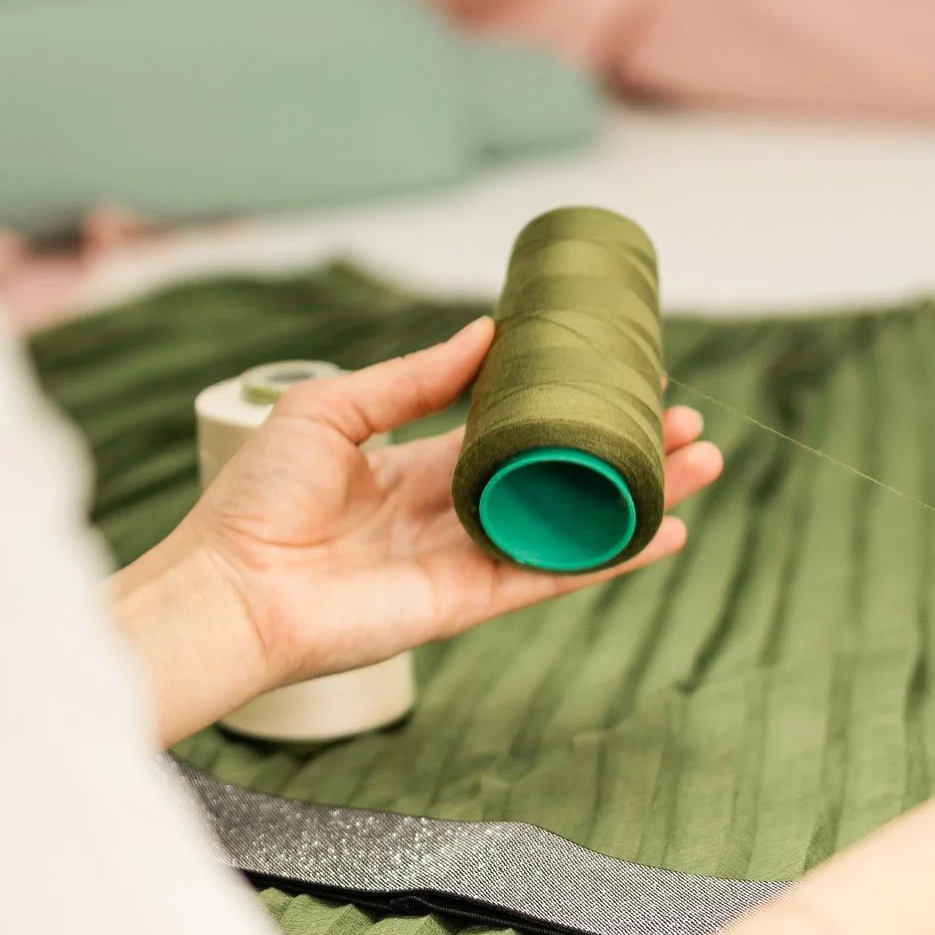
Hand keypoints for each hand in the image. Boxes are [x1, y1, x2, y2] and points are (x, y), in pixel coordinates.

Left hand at [112, 318, 722, 743]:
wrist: (231, 586)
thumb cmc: (257, 498)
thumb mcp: (335, 409)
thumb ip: (415, 379)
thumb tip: (487, 333)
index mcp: (413, 467)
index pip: (509, 432)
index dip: (565, 407)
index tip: (617, 377)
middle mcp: (451, 513)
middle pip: (557, 476)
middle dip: (624, 448)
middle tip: (685, 419)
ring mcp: (466, 559)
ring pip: (572, 523)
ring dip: (637, 493)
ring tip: (702, 461)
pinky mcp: (472, 602)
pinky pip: (556, 574)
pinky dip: (613, 555)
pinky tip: (664, 529)